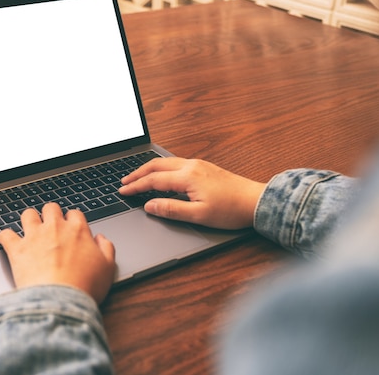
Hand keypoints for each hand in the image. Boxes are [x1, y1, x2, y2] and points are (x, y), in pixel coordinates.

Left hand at [0, 203, 115, 303]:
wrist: (60, 301)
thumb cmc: (85, 286)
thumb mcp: (108, 268)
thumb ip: (107, 249)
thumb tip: (102, 239)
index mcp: (78, 230)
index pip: (75, 214)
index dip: (73, 220)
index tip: (72, 228)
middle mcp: (55, 228)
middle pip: (51, 208)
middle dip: (50, 214)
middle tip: (51, 226)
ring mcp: (34, 236)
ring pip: (28, 214)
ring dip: (29, 219)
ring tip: (30, 228)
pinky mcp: (17, 249)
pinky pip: (5, 234)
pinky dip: (5, 237)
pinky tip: (7, 241)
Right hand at [118, 157, 265, 228]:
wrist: (256, 201)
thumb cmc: (231, 210)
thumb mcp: (199, 216)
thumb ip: (172, 209)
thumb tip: (150, 206)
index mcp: (187, 177)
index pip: (153, 180)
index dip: (135, 186)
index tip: (122, 191)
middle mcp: (191, 166)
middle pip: (156, 165)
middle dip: (137, 173)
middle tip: (124, 182)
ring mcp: (198, 164)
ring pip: (165, 162)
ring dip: (148, 169)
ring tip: (137, 177)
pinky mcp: (204, 166)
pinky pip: (175, 163)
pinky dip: (161, 168)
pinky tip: (160, 174)